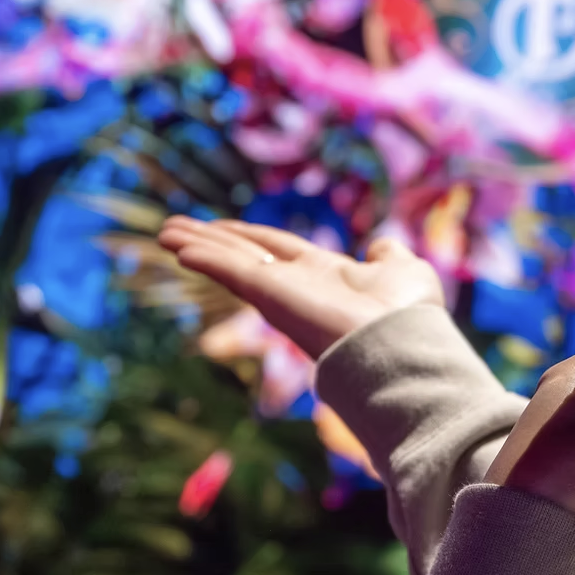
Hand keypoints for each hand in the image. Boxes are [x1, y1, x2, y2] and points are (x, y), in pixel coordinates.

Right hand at [158, 217, 444, 359]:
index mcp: (324, 274)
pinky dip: (205, 257)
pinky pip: (231, 271)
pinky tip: (178, 246)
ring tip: (164, 232)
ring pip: (230, 262)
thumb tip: (383, 244)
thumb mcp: (404, 270)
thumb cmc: (409, 316)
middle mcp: (296, 284)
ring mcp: (280, 292)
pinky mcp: (270, 296)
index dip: (250, 237)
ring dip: (197, 245)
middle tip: (175, 228)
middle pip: (244, 254)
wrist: (402, 347)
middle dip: (212, 240)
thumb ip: (390, 255)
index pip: (277, 250)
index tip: (223, 227)